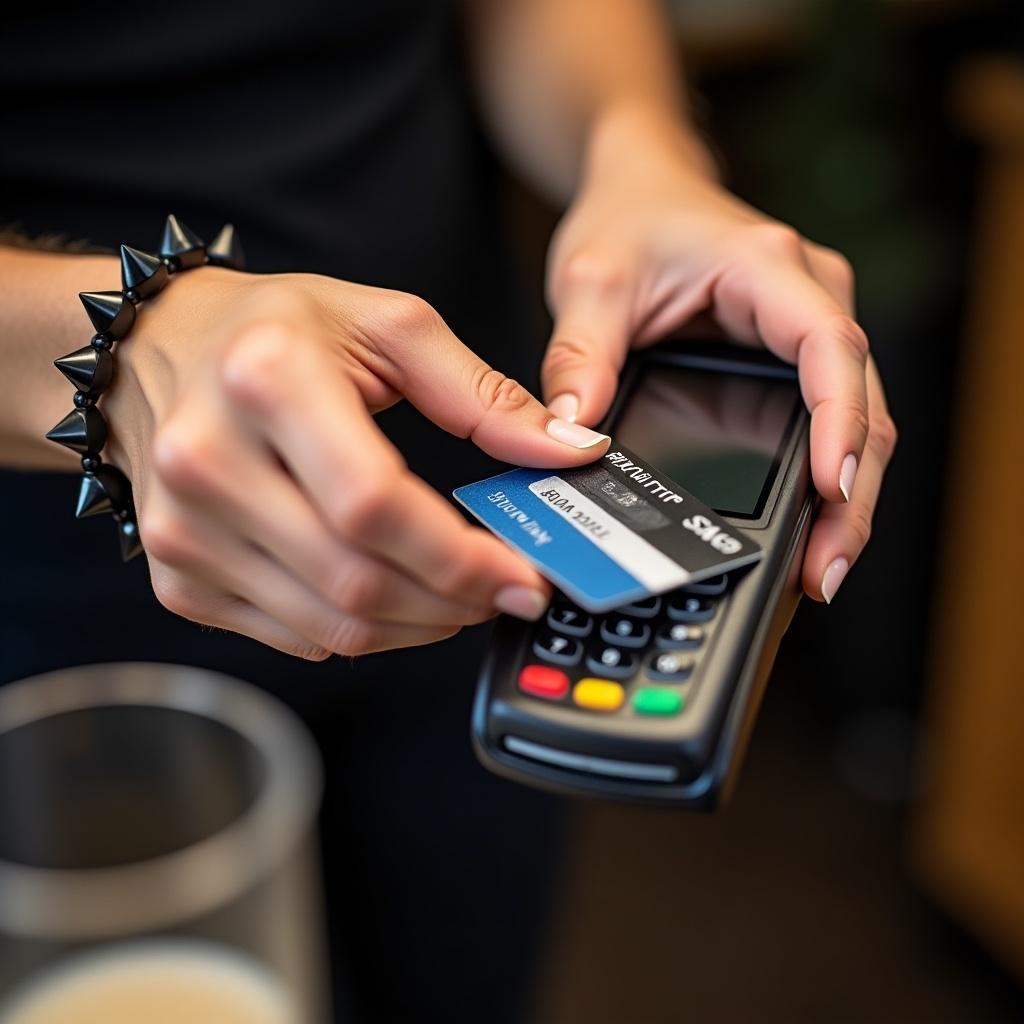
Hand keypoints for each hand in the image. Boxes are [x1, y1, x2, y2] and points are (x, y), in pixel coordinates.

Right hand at [104, 270, 609, 659]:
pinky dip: (362, 630)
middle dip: (452, 602)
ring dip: (417, 624)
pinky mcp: (179, 576)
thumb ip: (484, 395)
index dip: (459, 559)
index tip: (523, 578)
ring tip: (457, 593)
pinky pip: (296, 637)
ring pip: (330, 625)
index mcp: (267, 380)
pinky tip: (390, 593)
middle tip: (503, 589)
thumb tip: (567, 451)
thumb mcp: (390, 327)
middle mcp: (209, 461)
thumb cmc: (277, 330)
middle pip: (355, 580)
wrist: (165, 349)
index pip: (375, 504)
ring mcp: (185, 530)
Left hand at [541, 109, 896, 602]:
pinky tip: (808, 525)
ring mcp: (807, 327)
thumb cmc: (627, 219)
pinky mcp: (793, 356)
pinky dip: (823, 474)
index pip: (828, 348)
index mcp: (768, 269)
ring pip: (855, 419)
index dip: (840, 423)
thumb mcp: (590, 282)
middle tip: (824, 569)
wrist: (641, 187)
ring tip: (820, 567)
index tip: (832, 490)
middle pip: (860, 401)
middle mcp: (807, 296)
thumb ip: (578, 357)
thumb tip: (569, 437)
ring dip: (845, 496)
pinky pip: (825, 419)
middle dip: (850, 493)